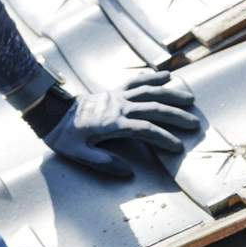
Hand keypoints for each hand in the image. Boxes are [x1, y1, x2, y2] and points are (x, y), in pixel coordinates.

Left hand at [41, 71, 200, 177]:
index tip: (178, 147)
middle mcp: (119, 107)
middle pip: (154, 108)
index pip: (145, 130)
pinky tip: (166, 76)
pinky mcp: (114, 91)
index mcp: (113, 124)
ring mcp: (117, 96)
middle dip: (176, 116)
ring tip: (189, 99)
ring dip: (170, 94)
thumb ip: (104, 162)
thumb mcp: (79, 154)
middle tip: (194, 123)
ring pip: (149, 91)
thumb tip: (128, 170)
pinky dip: (152, 77)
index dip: (163, 138)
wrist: (51, 112)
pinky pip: (136, 81)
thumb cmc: (64, 136)